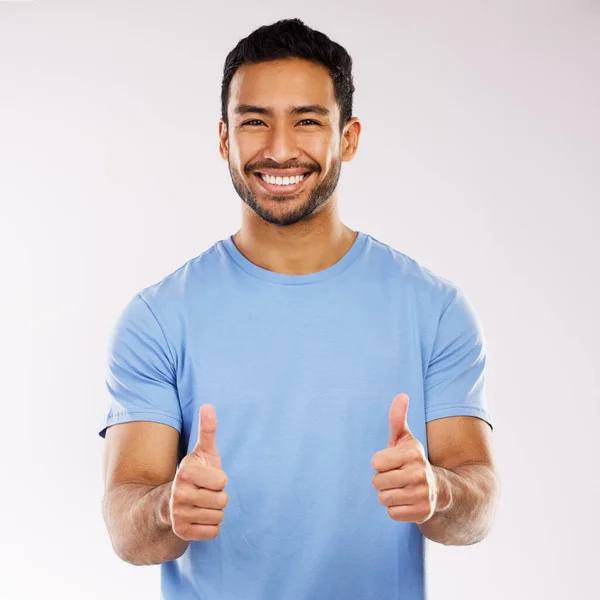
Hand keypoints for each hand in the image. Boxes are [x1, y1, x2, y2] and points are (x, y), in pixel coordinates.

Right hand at [170, 404, 228, 540]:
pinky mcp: (182, 533)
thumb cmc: (196, 474)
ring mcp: (178, 515)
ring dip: (215, 511)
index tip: (207, 478)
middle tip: (205, 493)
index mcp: (185, 472)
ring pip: (218, 516)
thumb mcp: (203, 452)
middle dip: (219, 497)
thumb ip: (208, 430)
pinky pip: (213, 532)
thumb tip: (208, 405)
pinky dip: (211, 526)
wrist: (172, 502)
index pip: (222, 481)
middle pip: (222, 500)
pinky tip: (199, 518)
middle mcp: (178, 494)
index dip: (219, 479)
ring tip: (202, 504)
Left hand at [371, 393, 437, 523]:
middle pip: (377, 482)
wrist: (440, 489)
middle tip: (397, 478)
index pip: (376, 462)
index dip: (381, 464)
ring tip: (402, 489)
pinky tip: (407, 502)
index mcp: (413, 453)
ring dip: (388, 495)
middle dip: (383, 481)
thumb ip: (397, 418)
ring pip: (383, 498)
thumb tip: (401, 395)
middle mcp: (420, 473)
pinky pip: (392, 513)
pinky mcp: (422, 513)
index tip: (393, 463)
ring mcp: (423, 495)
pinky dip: (396, 509)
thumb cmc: (413, 461)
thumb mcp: (405, 439)